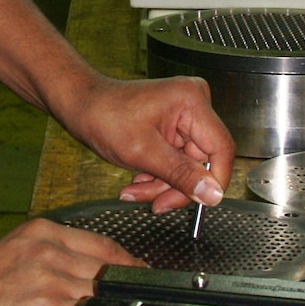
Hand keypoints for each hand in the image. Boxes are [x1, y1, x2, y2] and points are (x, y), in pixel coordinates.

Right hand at [0, 219, 141, 305]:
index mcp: (41, 234)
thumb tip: (91, 289)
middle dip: (128, 295)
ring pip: (106, 297)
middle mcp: (49, 249)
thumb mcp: (13, 263)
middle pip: (113, 271)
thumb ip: (52, 267)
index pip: (107, 246)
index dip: (130, 269)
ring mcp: (51, 278)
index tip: (142, 285)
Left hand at [65, 73, 233, 214]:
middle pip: (203, 161)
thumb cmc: (104, 117)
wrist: (82, 105)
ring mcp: (185, 115)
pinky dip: (159, 175)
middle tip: (154, 203)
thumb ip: (181, 174)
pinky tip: (138, 180)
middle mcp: (195, 104)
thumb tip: (213, 195)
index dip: (214, 181)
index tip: (201, 203)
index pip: (222, 149)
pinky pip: (178, 161)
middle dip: (176, 186)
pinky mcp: (176, 126)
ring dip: (163, 184)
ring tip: (135, 191)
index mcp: (192, 101)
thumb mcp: (143, 152)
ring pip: (189, 166)